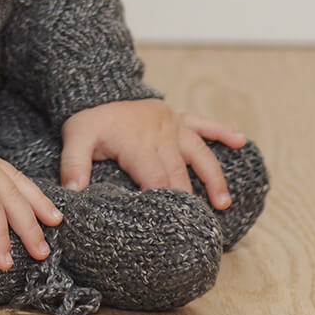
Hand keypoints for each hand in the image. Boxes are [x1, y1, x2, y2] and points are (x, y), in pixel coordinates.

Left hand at [59, 99, 247, 209]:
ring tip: (222, 203)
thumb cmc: (89, 119)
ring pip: (199, 153)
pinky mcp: (178, 117)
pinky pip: (203, 123)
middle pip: (179, 173)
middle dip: (190, 200)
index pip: (155, 179)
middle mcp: (160, 135)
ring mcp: (172, 125)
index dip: (164, 202)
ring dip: (212, 177)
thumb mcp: (75, 138)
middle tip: (201, 228)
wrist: (99, 86)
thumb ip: (73, 164)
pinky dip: (222, 130)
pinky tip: (241, 141)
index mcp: (137, 144)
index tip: (173, 225)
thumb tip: (73, 192)